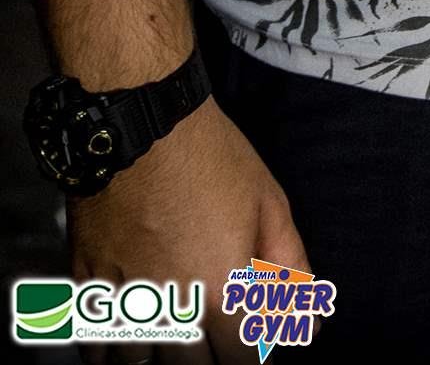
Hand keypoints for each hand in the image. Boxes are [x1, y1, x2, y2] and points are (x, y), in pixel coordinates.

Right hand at [69, 98, 309, 360]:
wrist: (141, 123)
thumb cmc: (212, 158)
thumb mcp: (268, 203)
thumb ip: (290, 268)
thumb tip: (309, 325)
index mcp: (222, 291)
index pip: (242, 358)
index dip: (252, 348)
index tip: (249, 328)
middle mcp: (172, 309)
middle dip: (209, 353)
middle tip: (213, 319)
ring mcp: (124, 302)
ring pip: (141, 364)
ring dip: (162, 352)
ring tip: (174, 320)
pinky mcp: (87, 288)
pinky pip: (96, 348)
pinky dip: (114, 350)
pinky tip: (130, 328)